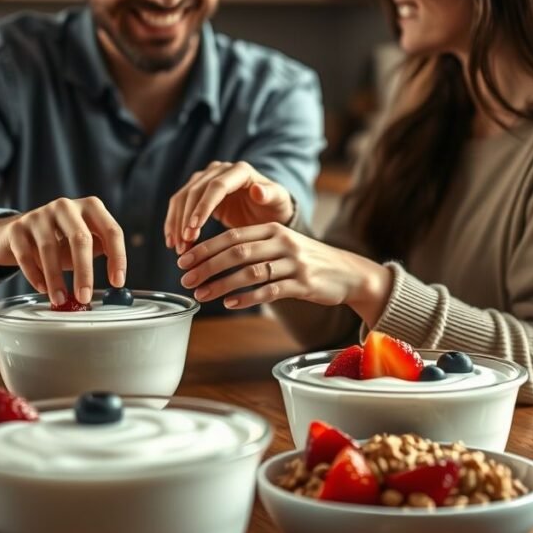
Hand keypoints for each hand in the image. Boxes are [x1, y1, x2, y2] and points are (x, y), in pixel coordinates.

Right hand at [0, 197, 126, 305]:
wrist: (17, 234)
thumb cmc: (59, 241)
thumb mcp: (85, 244)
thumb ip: (100, 252)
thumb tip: (116, 280)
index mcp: (91, 207)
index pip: (111, 230)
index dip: (117, 257)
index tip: (117, 282)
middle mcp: (66, 206)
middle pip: (80, 238)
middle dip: (84, 272)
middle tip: (84, 297)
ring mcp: (40, 215)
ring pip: (49, 248)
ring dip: (56, 279)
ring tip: (60, 299)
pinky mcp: (17, 228)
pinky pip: (26, 255)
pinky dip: (35, 275)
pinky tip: (43, 289)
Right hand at [164, 161, 292, 252]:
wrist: (267, 210)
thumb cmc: (275, 207)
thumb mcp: (278, 203)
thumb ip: (270, 195)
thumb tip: (258, 190)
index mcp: (240, 171)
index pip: (216, 187)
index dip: (203, 207)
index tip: (193, 229)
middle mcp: (220, 170)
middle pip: (195, 191)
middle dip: (186, 219)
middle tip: (184, 245)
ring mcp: (206, 178)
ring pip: (183, 198)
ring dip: (177, 223)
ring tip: (178, 248)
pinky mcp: (198, 190)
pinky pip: (180, 205)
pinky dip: (174, 223)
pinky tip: (172, 242)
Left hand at [177, 223, 390, 323]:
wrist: (349, 272)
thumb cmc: (307, 260)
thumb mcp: (281, 244)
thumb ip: (252, 246)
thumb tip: (213, 257)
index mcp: (273, 229)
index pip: (232, 235)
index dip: (205, 248)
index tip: (183, 260)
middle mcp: (283, 242)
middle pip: (237, 252)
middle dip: (207, 266)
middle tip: (185, 279)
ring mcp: (294, 263)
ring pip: (250, 272)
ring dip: (221, 284)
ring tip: (201, 294)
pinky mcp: (303, 284)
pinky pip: (270, 291)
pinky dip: (247, 297)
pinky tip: (230, 303)